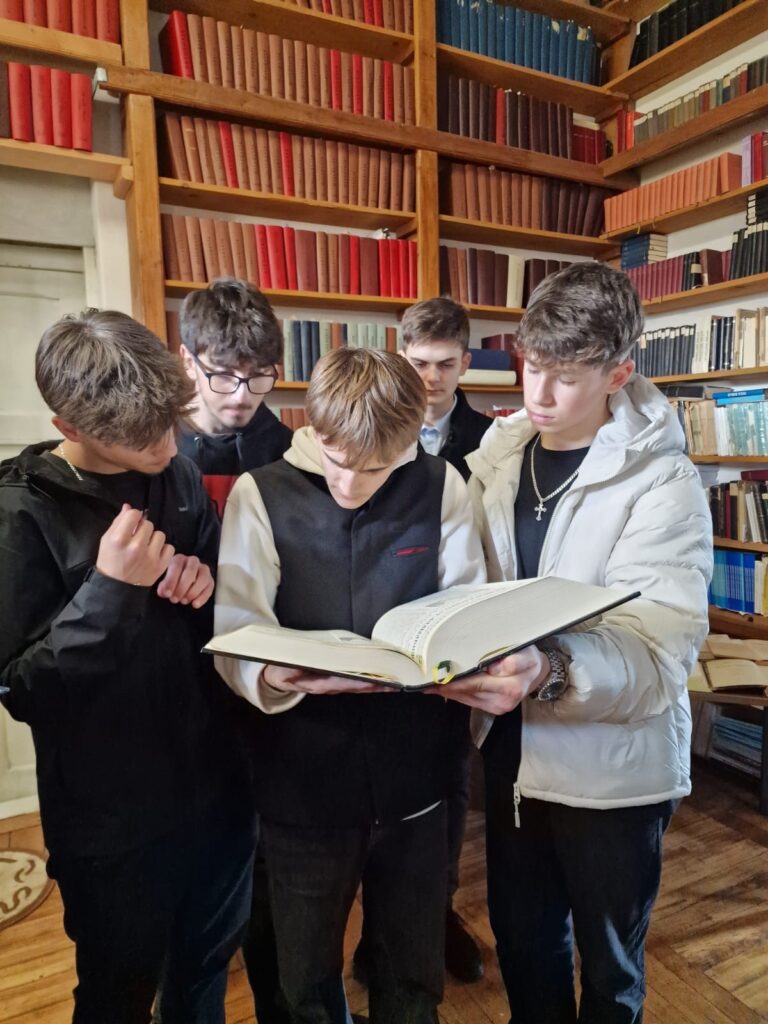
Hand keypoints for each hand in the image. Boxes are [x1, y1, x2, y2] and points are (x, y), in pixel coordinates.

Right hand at [96, 505, 174, 586]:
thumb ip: (118, 522)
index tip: (132, 524)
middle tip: (137, 538)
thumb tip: (128, 506)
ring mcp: (150, 557)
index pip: (134, 514)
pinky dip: (162, 550)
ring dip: (153, 538)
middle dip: (142, 529)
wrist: (117, 588)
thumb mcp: (106, 540)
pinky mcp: (160, 565)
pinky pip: (169, 547)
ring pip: (160, 534)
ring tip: (145, 547)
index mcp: (119, 539)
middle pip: (148, 524)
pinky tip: (153, 554)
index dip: (133, 517)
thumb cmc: (110, 561)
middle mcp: (136, 547)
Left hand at [157, 554, 213, 608]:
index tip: (167, 593)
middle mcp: (193, 561)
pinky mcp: (210, 580)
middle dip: (182, 587)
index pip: (176, 567)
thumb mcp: (165, 584)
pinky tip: (195, 604)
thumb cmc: (172, 582)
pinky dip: (202, 597)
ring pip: (203, 578)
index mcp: (179, 559)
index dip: (171, 581)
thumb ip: (163, 587)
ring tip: (183, 601)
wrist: (182, 586)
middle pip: (190, 571)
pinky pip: (209, 588)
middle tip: (174, 599)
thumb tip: (164, 592)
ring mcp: (204, 570)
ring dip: (193, 592)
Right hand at [262, 664, 392, 695]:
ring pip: (358, 686)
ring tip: (394, 683)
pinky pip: (355, 682)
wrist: (278, 676)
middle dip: (375, 685)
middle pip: (355, 686)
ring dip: (375, 685)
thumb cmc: (283, 670)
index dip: (357, 682)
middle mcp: (329, 686)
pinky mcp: (336, 681)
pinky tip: (381, 678)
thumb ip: (292, 671)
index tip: (373, 681)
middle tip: (394, 684)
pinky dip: (369, 680)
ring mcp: (334, 685)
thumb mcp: (283, 671)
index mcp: (318, 683)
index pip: (341, 683)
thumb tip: (297, 669)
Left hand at [425, 645, 548, 714]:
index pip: (478, 681)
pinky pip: (470, 701)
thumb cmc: (527, 656)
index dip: (457, 679)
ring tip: (428, 682)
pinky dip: (455, 695)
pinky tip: (442, 688)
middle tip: (425, 679)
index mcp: (512, 684)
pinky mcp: (493, 709)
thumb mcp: (525, 652)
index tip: (440, 675)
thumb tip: (494, 669)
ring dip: (447, 691)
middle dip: (446, 686)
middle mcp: (505, 699)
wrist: (536, 672)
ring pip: (467, 698)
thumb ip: (513, 660)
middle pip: (469, 691)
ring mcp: (498, 707)